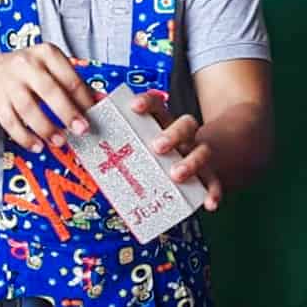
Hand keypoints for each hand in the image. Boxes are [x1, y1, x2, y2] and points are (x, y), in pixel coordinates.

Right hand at [0, 45, 96, 152]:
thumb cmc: (30, 72)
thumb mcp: (52, 68)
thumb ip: (74, 84)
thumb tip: (100, 101)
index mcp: (46, 53)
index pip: (69, 78)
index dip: (83, 99)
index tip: (93, 115)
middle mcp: (26, 65)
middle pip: (49, 91)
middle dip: (67, 113)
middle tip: (81, 130)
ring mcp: (9, 83)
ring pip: (28, 108)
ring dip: (46, 128)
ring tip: (59, 141)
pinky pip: (11, 122)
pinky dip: (25, 137)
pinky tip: (37, 146)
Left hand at [132, 91, 222, 210]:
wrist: (201, 160)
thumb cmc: (157, 153)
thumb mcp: (142, 142)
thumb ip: (120, 137)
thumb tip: (93, 124)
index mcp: (164, 122)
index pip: (157, 105)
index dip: (147, 103)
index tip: (134, 107)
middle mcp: (184, 135)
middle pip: (185, 125)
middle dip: (172, 135)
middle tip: (157, 147)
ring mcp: (198, 153)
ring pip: (202, 151)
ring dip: (191, 162)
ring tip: (176, 175)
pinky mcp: (209, 174)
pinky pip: (213, 182)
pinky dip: (213, 192)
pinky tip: (209, 203)